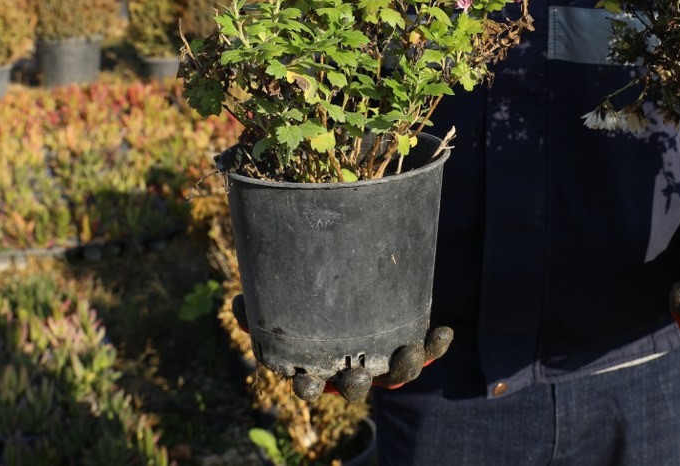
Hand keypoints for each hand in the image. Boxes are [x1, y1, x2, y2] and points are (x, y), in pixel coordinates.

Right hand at [232, 294, 452, 402]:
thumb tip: (236, 302)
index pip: (309, 383)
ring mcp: (383, 364)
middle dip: (356, 384)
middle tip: (358, 373)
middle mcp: (351, 371)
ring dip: (402, 366)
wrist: (359, 293)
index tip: (306, 379)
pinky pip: (425, 352)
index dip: (307, 385)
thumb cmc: (312, 308)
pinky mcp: (409, 350)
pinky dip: (433, 346)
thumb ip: (260, 310)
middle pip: (355, 387)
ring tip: (408, 350)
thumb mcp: (285, 306)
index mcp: (318, 366)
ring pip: (395, 375)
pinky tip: (443, 332)